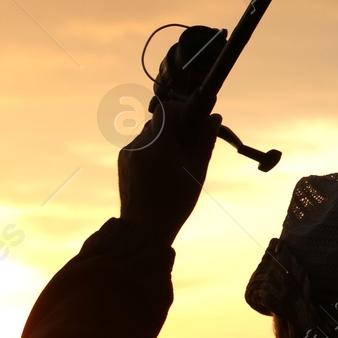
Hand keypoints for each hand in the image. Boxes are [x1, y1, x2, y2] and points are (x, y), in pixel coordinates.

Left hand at [117, 93, 220, 247]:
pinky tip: (160, 170)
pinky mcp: (123, 160)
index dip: (181, 109)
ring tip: (174, 162)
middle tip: (188, 144)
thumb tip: (214, 118)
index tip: (193, 120)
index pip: (166, 109)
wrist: (144, 228)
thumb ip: (204, 142)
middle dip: (174, 127)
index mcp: (158, 145)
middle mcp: (139, 144)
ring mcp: (128, 152)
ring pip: (149, 132)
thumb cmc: (175, 202)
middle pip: (158, 121)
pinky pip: (140, 145)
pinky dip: (152, 149)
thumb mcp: (196, 172)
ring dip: (163, 139)